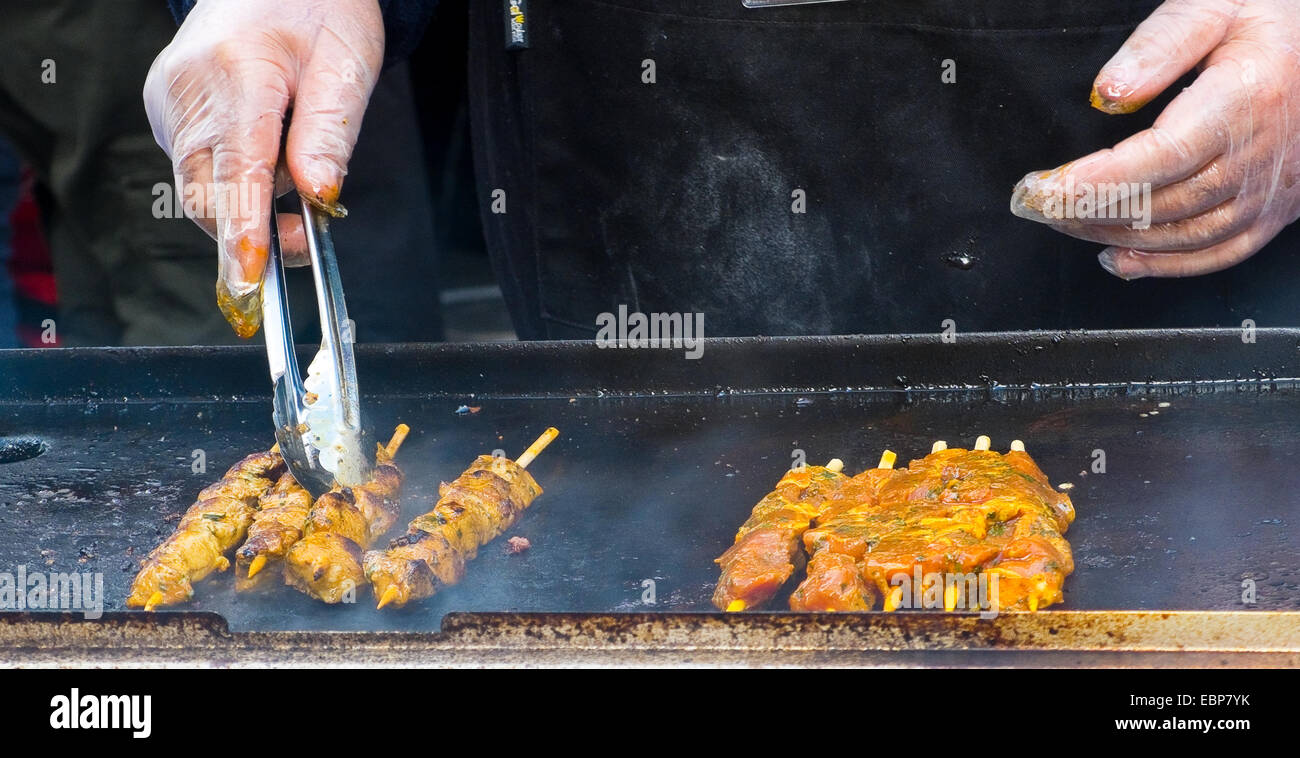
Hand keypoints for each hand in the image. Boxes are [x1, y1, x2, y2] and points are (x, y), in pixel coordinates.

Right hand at [143, 0, 383, 334]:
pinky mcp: (167, 113)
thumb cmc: (316, 9)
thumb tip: (321, 196)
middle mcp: (189, 92)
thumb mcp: (346, 64)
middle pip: (209, 193)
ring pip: (202, 188)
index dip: (245, 229)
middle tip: (309, 240)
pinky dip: (235, 184)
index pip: (237, 168)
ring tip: (297, 178)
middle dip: (253, 232)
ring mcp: (170, 104)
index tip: (252, 277)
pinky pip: (198, 170)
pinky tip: (267, 159)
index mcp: (238, 74)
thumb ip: (331, 133)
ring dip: (249, 207)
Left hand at [1011, 0, 1299, 279]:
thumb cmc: (1278, 22)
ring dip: (1114, 237)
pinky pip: (1218, 254)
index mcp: (1243, 100)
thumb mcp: (1219, 6)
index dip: (1096, 181)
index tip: (1047, 188)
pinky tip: (1121, 258)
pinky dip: (1164, 266)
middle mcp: (1258, 154)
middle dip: (1087, 210)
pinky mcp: (1273, 210)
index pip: (1158, 158)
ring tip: (1065, 224)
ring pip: (1182, 235)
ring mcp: (1268, 189)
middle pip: (1161, 203)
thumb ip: (1160, 44)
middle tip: (1036, 204)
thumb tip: (1109, 92)